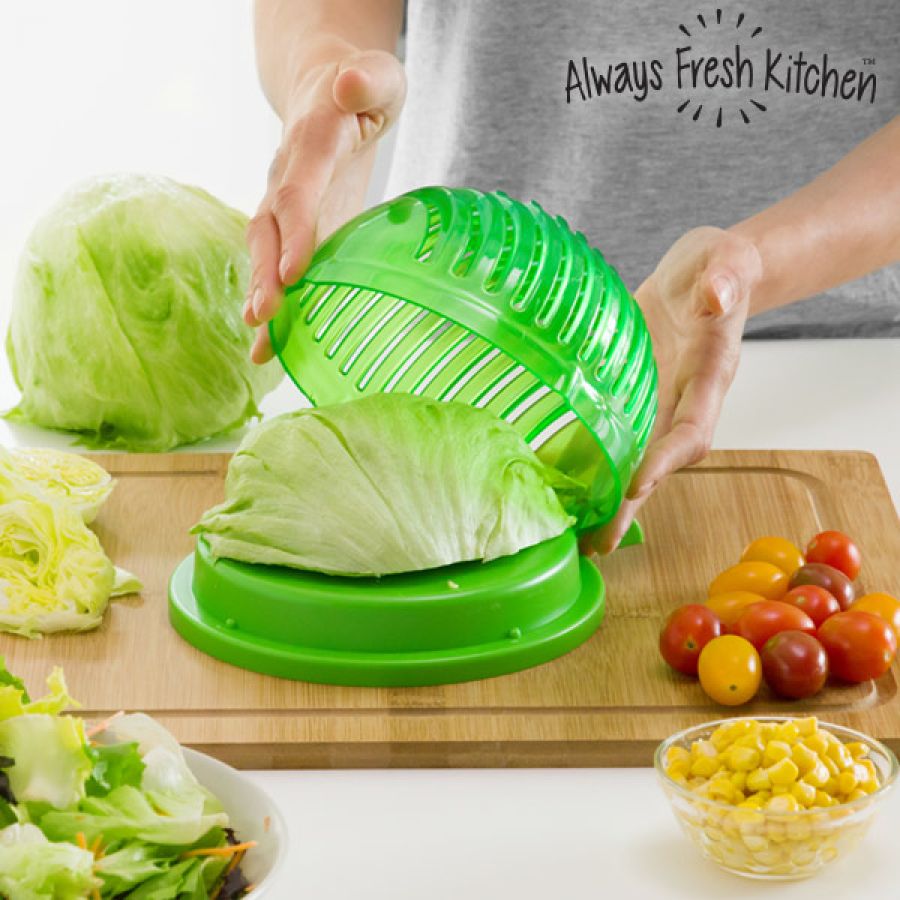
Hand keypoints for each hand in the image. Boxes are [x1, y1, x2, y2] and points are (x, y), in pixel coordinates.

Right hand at [243, 49, 404, 362]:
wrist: (327, 91)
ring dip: (261, 297)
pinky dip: (273, 307)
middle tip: (263, 315)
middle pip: (268, 228)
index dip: (295, 229)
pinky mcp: (291, 229)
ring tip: (261, 345)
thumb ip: (368, 79)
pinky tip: (269, 350)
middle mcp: (287, 177)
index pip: (300, 187)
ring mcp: (283, 205)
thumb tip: (350, 84)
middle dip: (264, 273)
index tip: (292, 271)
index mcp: (313, 142)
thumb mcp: (380, 75)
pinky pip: (275, 266)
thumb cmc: (363, 89)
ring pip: (263, 253)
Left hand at [583, 227, 762, 554]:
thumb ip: (725, 281)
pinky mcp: (631, 395)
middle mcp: (682, 402)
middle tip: (597, 544)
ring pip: (631, 458)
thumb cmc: (720, 269)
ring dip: (606, 498)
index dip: (666, 461)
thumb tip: (716, 295)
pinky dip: (589, 460)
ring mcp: (655, 402)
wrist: (705, 273)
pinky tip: (560, 482)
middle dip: (629, 505)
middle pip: (658, 464)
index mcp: (709, 378)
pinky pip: (610, 434)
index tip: (636, 487)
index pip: (692, 429)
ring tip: (574, 536)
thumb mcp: (725, 263)